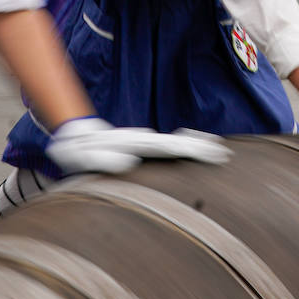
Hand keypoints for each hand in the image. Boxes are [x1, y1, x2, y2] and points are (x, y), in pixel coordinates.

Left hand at [45, 116, 230, 175]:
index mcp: (134, 144)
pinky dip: (186, 148)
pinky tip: (196, 151)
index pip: (168, 147)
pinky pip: (169, 148)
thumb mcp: (82, 157)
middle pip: (177, 143)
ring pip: (176, 143)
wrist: (74, 137)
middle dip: (201, 148)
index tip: (210, 152)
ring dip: (197, 146)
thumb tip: (126, 162)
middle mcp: (142, 141)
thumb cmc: (77, 152)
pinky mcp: (142, 148)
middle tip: (225, 154)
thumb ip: (101, 160)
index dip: (190, 150)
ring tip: (219, 151)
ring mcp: (143, 143)